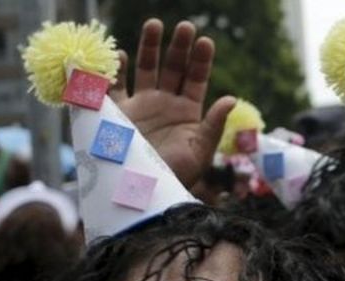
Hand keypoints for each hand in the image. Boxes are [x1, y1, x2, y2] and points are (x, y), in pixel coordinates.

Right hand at [109, 19, 234, 188]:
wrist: (144, 192)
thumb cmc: (177, 175)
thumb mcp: (200, 151)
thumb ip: (213, 124)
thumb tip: (231, 99)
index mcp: (188, 112)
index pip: (197, 79)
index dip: (201, 60)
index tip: (206, 41)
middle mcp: (165, 104)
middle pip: (173, 67)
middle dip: (178, 46)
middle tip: (185, 26)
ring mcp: (141, 106)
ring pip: (145, 68)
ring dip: (150, 47)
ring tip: (155, 24)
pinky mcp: (117, 114)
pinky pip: (114, 87)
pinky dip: (115, 71)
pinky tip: (121, 55)